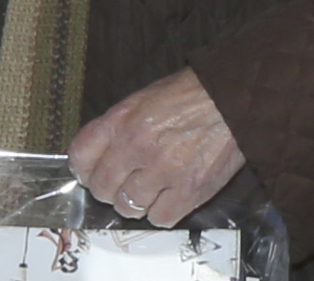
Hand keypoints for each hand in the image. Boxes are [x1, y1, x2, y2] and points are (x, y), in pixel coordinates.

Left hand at [68, 67, 247, 228]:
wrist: (234, 99)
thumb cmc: (190, 94)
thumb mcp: (143, 98)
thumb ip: (118, 126)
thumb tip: (99, 154)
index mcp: (123, 119)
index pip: (80, 156)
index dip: (83, 168)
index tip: (90, 171)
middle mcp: (138, 147)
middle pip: (101, 188)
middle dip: (108, 188)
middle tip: (121, 182)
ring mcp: (164, 172)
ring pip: (127, 208)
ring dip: (134, 202)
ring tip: (147, 189)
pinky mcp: (190, 192)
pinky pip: (160, 219)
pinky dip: (160, 213)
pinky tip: (167, 197)